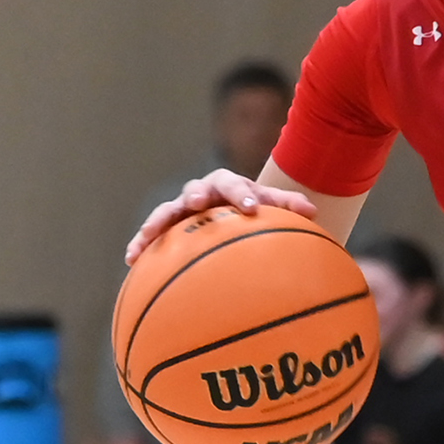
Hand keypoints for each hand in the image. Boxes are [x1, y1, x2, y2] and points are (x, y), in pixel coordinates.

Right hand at [127, 169, 317, 263]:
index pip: (235, 185)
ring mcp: (182, 208)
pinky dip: (142, 243)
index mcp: (230, 185)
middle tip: (196, 203)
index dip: (241, 194)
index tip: (249, 209)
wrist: (230, 205)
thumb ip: (288, 206)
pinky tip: (131, 259)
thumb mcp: (270, 206)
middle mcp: (203, 192)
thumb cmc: (253, 209)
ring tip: (147, 235)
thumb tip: (313, 212)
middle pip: (196, 188)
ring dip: (157, 221)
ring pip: (167, 210)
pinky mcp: (168, 225)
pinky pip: (153, 233)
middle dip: (195, 195)